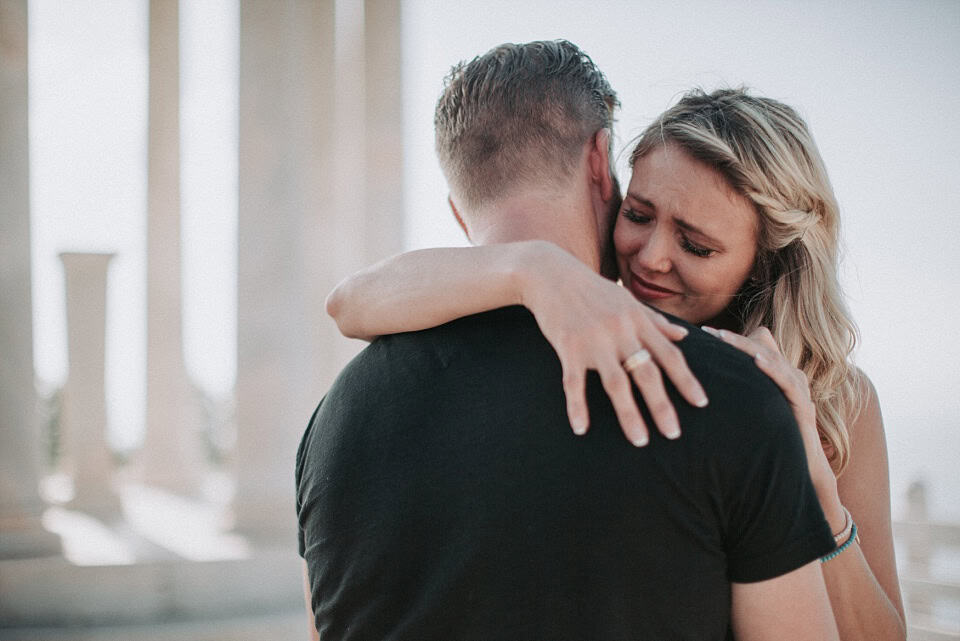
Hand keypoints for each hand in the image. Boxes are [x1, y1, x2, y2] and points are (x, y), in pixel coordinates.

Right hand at [518, 243, 707, 445]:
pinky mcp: (568, 347)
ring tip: (640, 441)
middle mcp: (620, 331)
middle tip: (674, 435)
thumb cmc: (591, 289)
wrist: (549, 274)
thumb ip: (656, 321)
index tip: (702, 403)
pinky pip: (574, 383)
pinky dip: (577, 406)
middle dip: (662, 405)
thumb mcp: (627, 301)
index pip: (669, 354)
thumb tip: (683, 335)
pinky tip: (581, 429)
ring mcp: (594, 340)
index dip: (686, 380)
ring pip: (616, 383)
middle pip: (647, 373)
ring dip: (629, 414)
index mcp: (637, 321)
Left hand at [704, 325, 843, 527]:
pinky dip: (772, 368)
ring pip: (770, 357)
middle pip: (759, 345)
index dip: (730, 338)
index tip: (702, 334)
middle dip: (732, 338)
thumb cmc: (767, 440)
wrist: (797, 468)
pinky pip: (787, 379)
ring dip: (745, 346)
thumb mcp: (748, 413)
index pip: (754, 343)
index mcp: (774, 374)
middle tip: (707, 333)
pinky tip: (757, 361)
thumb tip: (700, 388)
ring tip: (723, 338)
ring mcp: (796, 386)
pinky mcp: (802, 402)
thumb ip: (733, 396)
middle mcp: (786, 374)